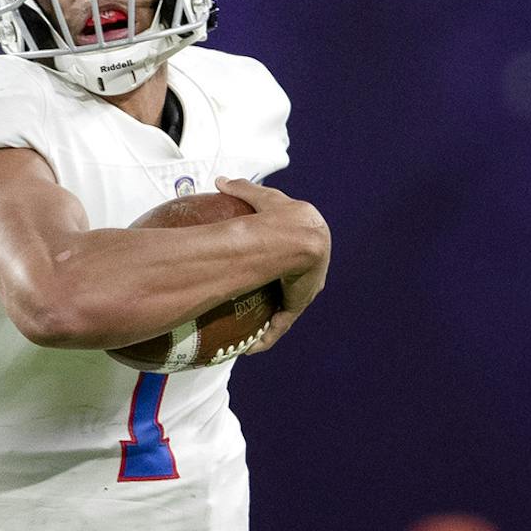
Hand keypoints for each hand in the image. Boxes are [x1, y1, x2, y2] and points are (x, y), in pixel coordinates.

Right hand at [214, 178, 328, 351]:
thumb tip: (221, 181)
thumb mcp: (261, 198)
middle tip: (251, 301)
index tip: (261, 267)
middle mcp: (309, 266)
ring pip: (286, 306)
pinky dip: (267, 336)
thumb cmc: (280, 214)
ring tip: (248, 334)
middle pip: (291, 283)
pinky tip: (251, 349)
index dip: (278, 260)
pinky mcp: (299, 302)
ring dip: (269, 320)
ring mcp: (305, 286)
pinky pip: (282, 323)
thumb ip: (243, 190)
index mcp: (305, 239)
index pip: (292, 253)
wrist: (298, 235)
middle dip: (276, 293)